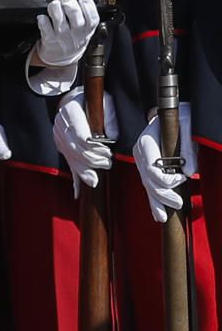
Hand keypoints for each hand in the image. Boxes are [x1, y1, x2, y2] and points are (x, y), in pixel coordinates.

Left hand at [31, 0, 98, 93]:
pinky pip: (46, 29)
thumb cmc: (74, 37)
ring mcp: (63, 37)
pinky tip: (43, 16)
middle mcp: (76, 33)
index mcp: (88, 29)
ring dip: (56, 9)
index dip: (88, 5)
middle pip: (76, 18)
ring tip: (55, 4)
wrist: (62, 57)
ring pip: (60, 22)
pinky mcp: (49, 40)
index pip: (92, 18)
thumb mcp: (85, 28)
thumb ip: (85, 13)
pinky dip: (43, 21)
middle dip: (70, 4)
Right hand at [51, 87, 116, 194]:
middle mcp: (60, 124)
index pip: (80, 135)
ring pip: (70, 158)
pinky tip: (78, 192)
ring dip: (85, 171)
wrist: (73, 98)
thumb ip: (109, 119)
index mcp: (70, 111)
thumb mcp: (104, 103)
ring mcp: (57, 135)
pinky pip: (68, 162)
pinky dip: (74, 178)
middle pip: (74, 149)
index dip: (95, 147)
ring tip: (97, 178)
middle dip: (92, 160)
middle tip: (108, 163)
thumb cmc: (92, 100)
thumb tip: (111, 139)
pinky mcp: (60, 145)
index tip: (108, 151)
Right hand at [134, 103, 197, 223]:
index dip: (167, 179)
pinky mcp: (146, 167)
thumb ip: (189, 147)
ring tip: (163, 217)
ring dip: (156, 202)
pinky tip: (157, 212)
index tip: (183, 179)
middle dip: (163, 195)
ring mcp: (140, 161)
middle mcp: (139, 153)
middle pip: (148, 181)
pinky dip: (153, 200)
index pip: (151, 169)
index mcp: (145, 142)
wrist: (171, 113)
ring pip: (146, 186)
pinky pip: (148, 186)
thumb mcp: (188, 125)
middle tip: (179, 203)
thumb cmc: (180, 116)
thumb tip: (190, 172)